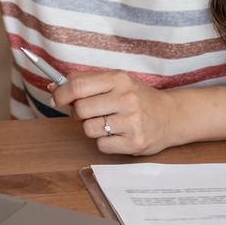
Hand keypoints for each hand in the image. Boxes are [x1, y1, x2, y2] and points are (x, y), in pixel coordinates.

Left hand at [52, 70, 178, 156]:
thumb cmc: (138, 97)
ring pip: (89, 129)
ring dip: (93, 128)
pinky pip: (101, 146)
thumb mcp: (117, 81)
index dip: (61, 94)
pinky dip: (105, 142)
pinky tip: (118, 134)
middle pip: (81, 110)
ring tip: (108, 123)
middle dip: (79, 113)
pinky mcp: (135, 143)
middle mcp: (126, 99)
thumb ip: (86, 82)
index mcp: (119, 79)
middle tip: (89, 113)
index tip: (56, 99)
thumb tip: (53, 87)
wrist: (172, 115)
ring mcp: (132, 122)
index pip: (78, 86)